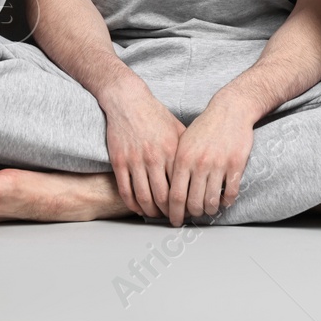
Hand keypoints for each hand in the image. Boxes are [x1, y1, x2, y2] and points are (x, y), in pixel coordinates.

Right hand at [100, 80, 186, 218]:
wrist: (128, 101)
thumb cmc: (155, 115)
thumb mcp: (178, 128)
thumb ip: (188, 149)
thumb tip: (201, 169)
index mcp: (172, 151)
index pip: (182, 186)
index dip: (186, 203)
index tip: (189, 210)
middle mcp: (154, 157)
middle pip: (163, 197)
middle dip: (170, 213)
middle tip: (174, 219)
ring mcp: (135, 160)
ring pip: (144, 197)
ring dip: (151, 212)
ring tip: (157, 216)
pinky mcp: (119, 161)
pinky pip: (125, 191)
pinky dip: (132, 204)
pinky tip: (138, 208)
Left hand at [166, 97, 256, 226]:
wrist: (230, 110)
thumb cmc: (205, 127)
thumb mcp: (183, 142)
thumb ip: (176, 165)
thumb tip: (168, 192)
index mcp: (183, 158)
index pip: (174, 195)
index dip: (173, 213)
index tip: (174, 220)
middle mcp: (200, 163)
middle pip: (193, 203)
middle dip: (191, 215)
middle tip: (192, 216)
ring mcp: (219, 164)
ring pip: (212, 201)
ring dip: (209, 210)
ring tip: (208, 210)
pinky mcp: (236, 164)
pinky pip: (230, 193)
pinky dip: (226, 202)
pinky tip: (224, 201)